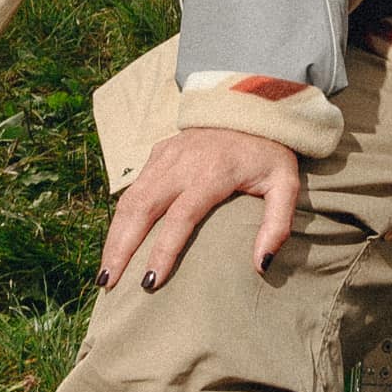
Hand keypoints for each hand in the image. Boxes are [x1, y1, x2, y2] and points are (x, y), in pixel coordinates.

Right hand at [103, 123, 304, 291]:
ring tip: (105, 272)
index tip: (151, 282)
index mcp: (212, 173)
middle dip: (121, 248)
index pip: (180, 216)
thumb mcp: (285, 185)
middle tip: (109, 284)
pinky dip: (120, 219)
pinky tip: (116, 245)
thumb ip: (277, 224)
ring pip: (129, 199)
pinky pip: (133, 189)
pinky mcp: (157, 153)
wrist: (250, 108)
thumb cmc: (268, 155)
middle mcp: (181, 164)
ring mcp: (165, 156)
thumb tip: (261, 265)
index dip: (163, 250)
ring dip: (114, 236)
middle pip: (142, 208)